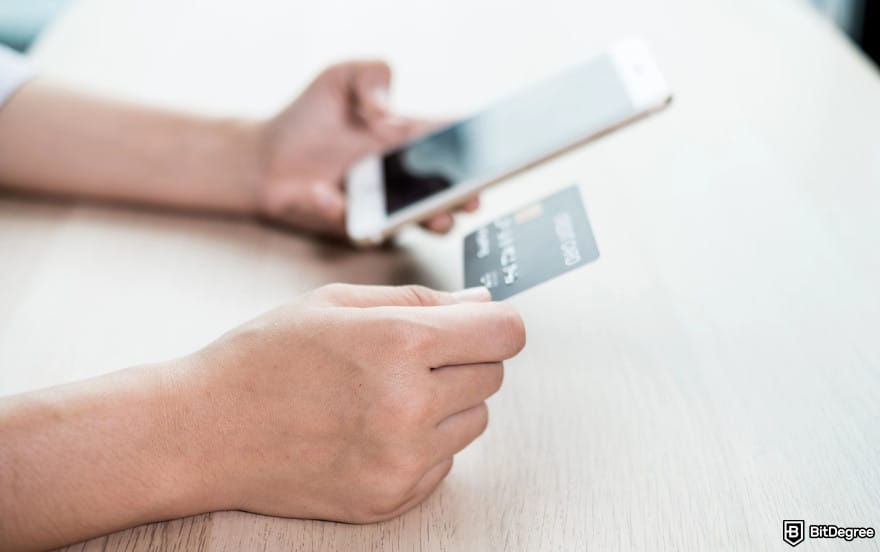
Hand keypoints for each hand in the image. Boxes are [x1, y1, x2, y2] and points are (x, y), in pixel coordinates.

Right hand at [178, 284, 524, 521]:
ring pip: (474, 421)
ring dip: (447, 403)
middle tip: (413, 357)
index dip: (497, 322)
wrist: (205, 431)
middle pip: (494, 375)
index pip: (504, 332)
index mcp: (398, 344)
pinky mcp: (390, 497)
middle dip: (465, 359)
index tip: (483, 324)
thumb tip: (482, 302)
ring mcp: (401, 460)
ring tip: (386, 393)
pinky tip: (374, 429)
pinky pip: (445, 462)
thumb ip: (421, 300)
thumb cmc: (264, 359)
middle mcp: (409, 406)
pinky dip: (424, 443)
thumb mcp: (338, 303)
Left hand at [255, 61, 478, 237]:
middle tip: (472, 196)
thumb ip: (371, 75)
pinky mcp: (354, 226)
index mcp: (407, 138)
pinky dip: (343, 211)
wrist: (263, 158)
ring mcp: (383, 206)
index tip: (491, 154)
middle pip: (449, 191)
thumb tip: (387, 112)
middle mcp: (402, 176)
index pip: (451, 142)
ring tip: (433, 215)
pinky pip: (359, 226)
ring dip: (430, 220)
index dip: (475, 149)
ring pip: (421, 222)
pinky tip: (326, 195)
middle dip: (466, 196)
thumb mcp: (341, 78)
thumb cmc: (307, 118)